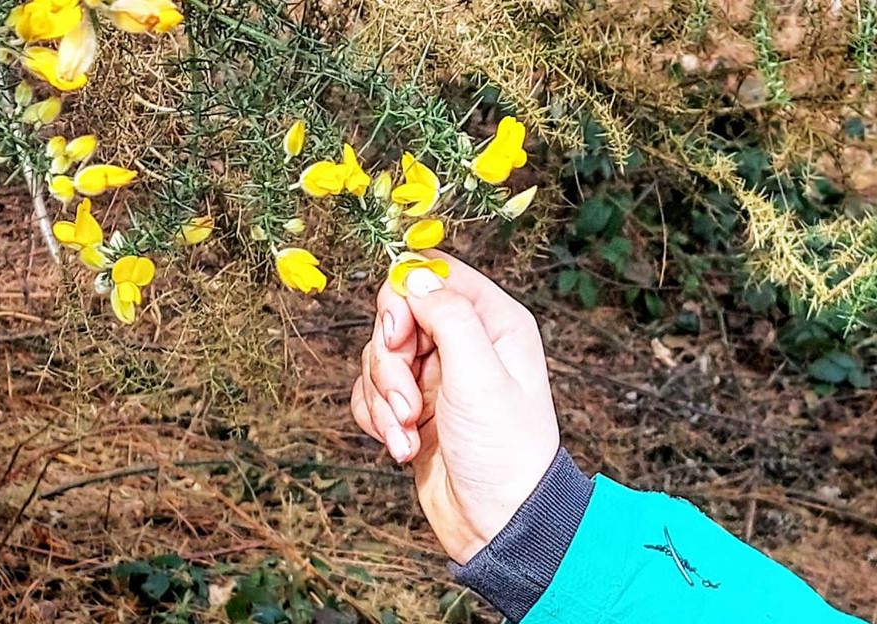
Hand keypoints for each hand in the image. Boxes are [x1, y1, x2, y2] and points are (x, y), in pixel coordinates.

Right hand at [351, 251, 559, 563]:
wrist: (498, 522)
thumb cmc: (505, 452)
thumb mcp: (480, 373)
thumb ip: (448, 314)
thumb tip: (414, 274)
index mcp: (492, 321)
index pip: (433, 274)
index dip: (403, 300)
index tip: (399, 337)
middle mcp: (463, 342)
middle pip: (396, 316)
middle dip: (389, 362)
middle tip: (408, 401)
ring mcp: (436, 376)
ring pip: (378, 358)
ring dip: (385, 399)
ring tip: (410, 433)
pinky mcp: (413, 408)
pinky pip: (371, 393)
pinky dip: (378, 419)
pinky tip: (403, 446)